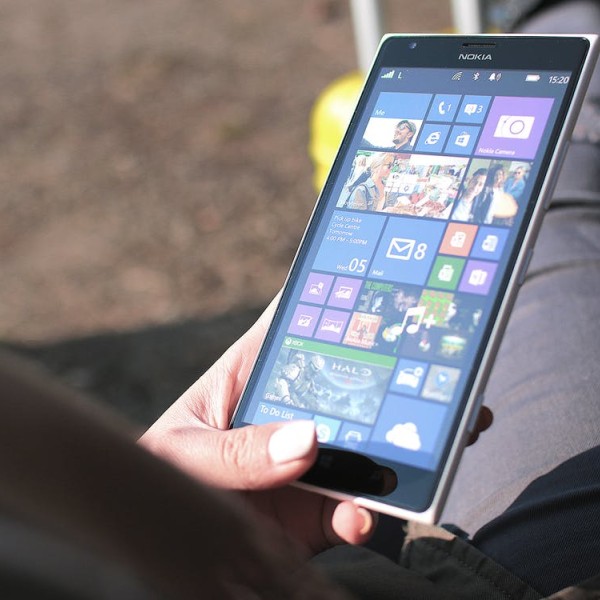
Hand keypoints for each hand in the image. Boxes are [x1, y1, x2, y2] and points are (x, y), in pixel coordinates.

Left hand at [140, 297, 492, 554]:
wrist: (160, 537)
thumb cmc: (162, 471)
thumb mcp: (183, 451)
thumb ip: (233, 450)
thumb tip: (306, 438)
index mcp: (261, 373)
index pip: (305, 322)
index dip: (345, 300)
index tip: (391, 288)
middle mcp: (297, 410)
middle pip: (358, 381)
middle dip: (404, 374)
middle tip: (447, 368)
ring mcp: (313, 461)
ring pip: (372, 445)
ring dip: (409, 443)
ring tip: (440, 440)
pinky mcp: (319, 511)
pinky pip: (355, 510)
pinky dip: (368, 513)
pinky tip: (363, 514)